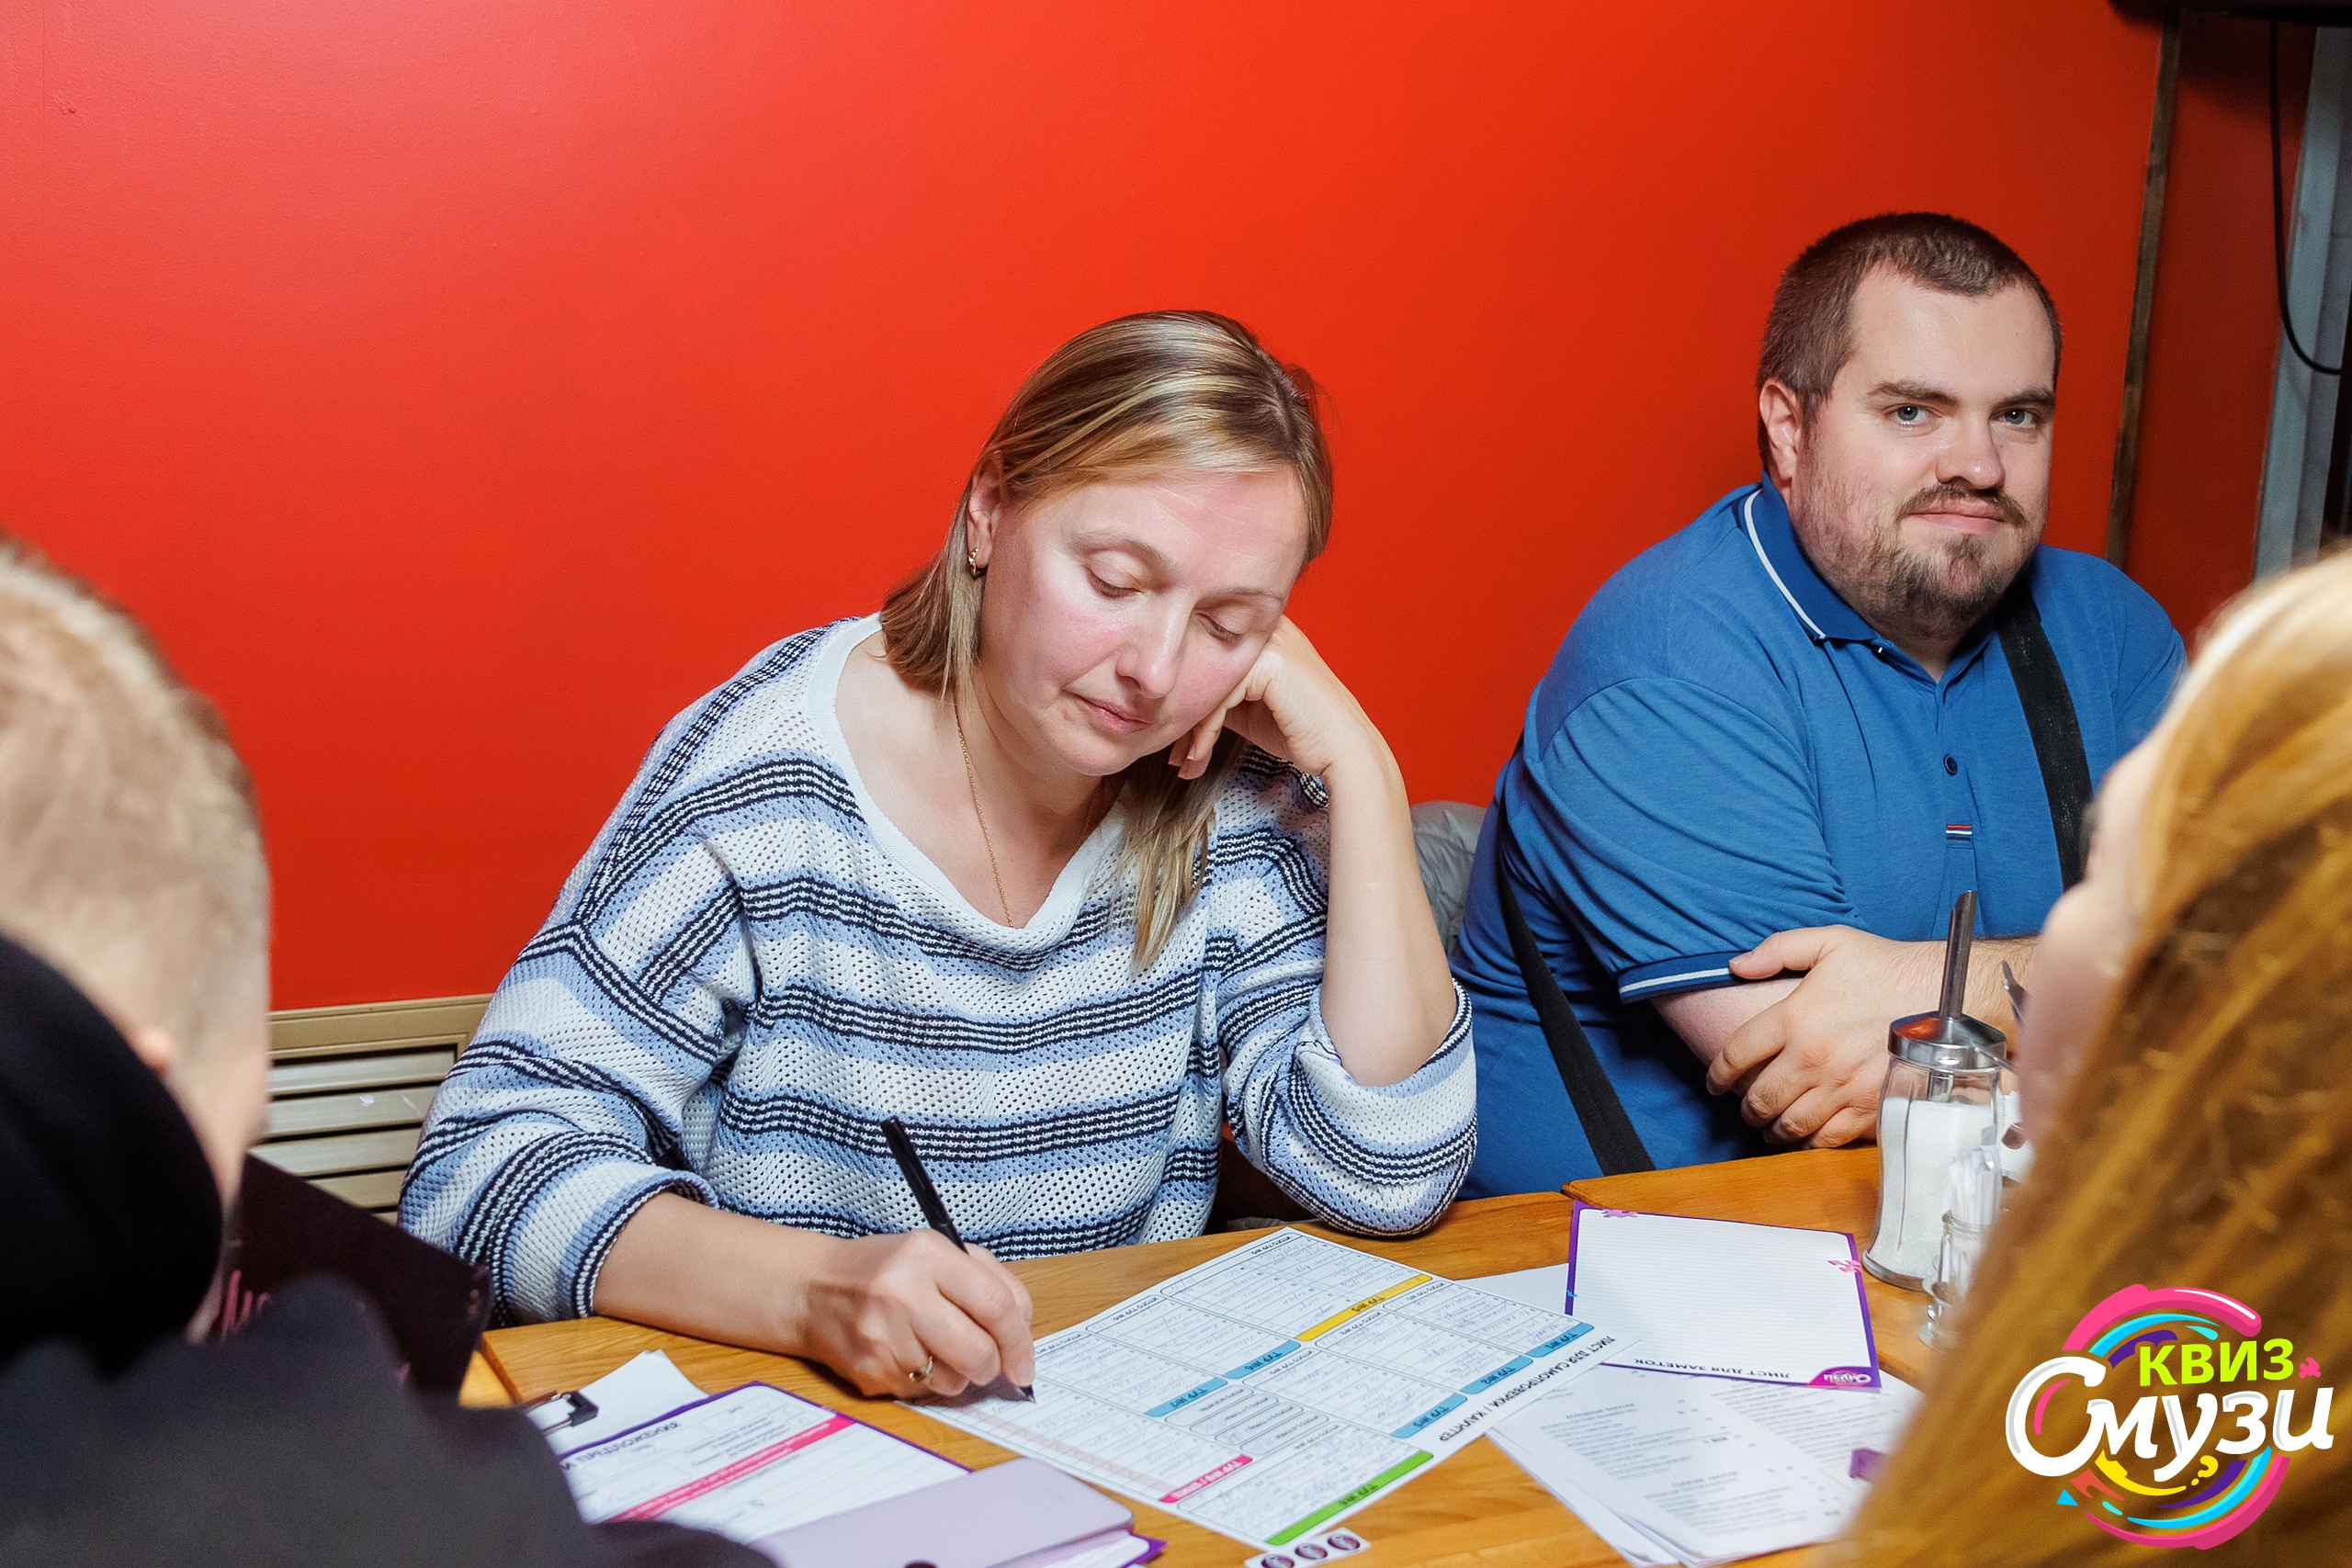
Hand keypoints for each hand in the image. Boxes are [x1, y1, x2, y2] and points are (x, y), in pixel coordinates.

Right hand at [784, 1231, 1035, 1398]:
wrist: (811, 1289)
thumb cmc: (883, 1270)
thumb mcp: (935, 1252)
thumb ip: (987, 1280)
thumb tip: (1024, 1331)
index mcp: (926, 1255)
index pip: (995, 1304)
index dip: (1020, 1340)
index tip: (1025, 1363)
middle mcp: (903, 1293)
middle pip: (978, 1352)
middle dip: (994, 1367)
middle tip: (990, 1365)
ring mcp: (882, 1336)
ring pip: (953, 1380)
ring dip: (958, 1374)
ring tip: (935, 1348)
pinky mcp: (868, 1370)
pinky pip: (921, 1393)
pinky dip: (925, 1381)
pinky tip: (906, 1355)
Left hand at [1176, 617, 1376, 782]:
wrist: (1341, 749)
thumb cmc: (1300, 731)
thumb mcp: (1248, 708)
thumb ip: (1220, 694)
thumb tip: (1175, 703)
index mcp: (1261, 634)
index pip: (1206, 657)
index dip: (1186, 697)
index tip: (1172, 734)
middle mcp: (1265, 630)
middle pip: (1202, 668)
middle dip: (1182, 714)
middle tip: (1171, 752)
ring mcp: (1269, 643)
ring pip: (1207, 684)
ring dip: (1190, 729)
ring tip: (1184, 761)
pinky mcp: (1270, 663)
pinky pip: (1220, 698)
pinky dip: (1205, 732)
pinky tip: (1200, 756)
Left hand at [1703, 926, 1944, 1147]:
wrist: (1949, 997)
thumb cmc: (1888, 967)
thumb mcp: (1831, 941)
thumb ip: (1778, 949)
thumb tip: (1736, 965)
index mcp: (1795, 1016)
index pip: (1736, 1053)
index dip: (1717, 1073)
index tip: (1714, 1083)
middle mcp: (1812, 1057)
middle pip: (1759, 1097)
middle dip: (1745, 1107)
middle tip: (1744, 1108)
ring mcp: (1841, 1087)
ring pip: (1790, 1124)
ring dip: (1772, 1129)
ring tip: (1769, 1126)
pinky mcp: (1870, 1108)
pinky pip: (1828, 1138)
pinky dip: (1810, 1142)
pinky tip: (1806, 1136)